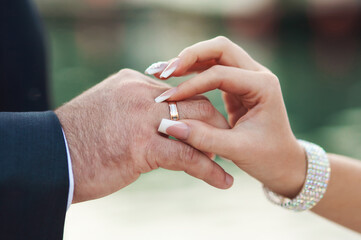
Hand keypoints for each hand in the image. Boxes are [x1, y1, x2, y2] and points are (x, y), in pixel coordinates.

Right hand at [55, 69, 232, 202]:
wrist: (50, 157)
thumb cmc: (78, 138)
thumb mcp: (108, 111)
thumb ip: (134, 109)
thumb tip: (159, 120)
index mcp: (132, 83)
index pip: (178, 92)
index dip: (196, 110)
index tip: (205, 125)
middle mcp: (140, 95)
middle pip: (195, 103)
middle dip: (213, 123)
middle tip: (221, 141)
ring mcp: (142, 119)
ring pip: (197, 126)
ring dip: (215, 145)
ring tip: (225, 160)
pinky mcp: (142, 146)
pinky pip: (188, 157)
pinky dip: (210, 170)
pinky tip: (223, 181)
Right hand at [148, 37, 306, 197]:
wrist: (282, 162)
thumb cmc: (266, 157)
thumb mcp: (236, 150)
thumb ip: (203, 138)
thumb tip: (169, 127)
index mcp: (263, 87)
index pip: (220, 74)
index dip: (192, 85)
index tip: (169, 100)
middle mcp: (257, 75)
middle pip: (220, 48)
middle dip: (190, 56)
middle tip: (165, 72)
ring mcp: (247, 77)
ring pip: (215, 54)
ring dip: (189, 60)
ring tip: (163, 72)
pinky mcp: (237, 85)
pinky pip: (213, 68)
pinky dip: (193, 71)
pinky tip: (175, 77)